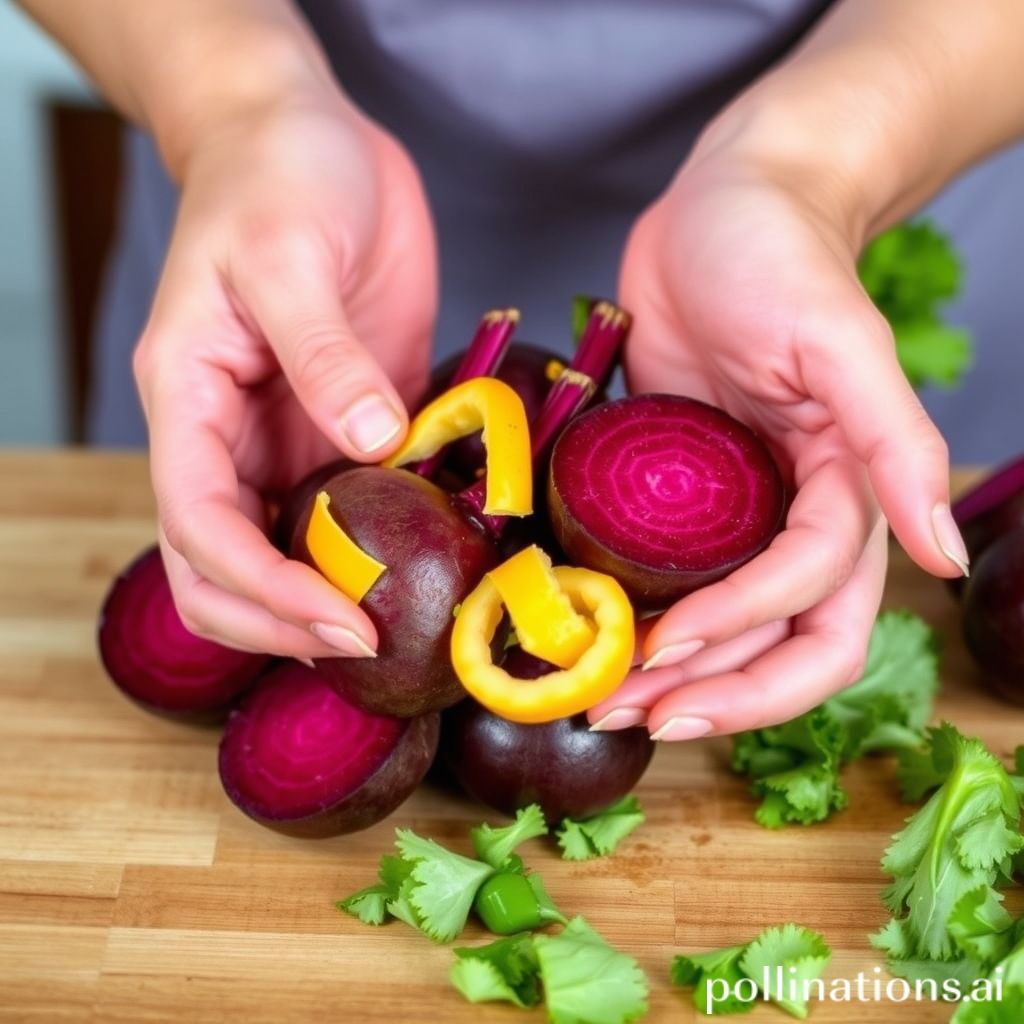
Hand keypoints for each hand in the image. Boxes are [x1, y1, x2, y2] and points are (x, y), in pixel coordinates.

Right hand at [133, 86, 436, 658]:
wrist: (307, 136)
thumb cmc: (277, 173)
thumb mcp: (292, 256)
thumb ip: (325, 357)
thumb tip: (373, 446)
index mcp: (188, 397)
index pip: (198, 525)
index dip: (262, 588)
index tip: (340, 623)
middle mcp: (225, 433)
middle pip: (222, 566)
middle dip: (282, 620)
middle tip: (369, 645)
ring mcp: (282, 435)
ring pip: (283, 550)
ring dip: (326, 598)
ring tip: (400, 624)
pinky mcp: (340, 423)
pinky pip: (350, 505)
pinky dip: (378, 545)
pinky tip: (429, 559)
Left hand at [589, 146, 966, 739]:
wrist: (721, 206)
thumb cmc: (781, 256)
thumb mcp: (839, 341)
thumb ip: (897, 443)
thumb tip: (944, 554)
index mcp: (846, 494)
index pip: (812, 604)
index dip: (744, 640)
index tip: (665, 652)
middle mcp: (791, 518)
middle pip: (777, 646)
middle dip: (712, 693)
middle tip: (628, 715)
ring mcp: (731, 513)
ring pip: (719, 629)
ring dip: (668, 677)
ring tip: (602, 700)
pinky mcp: (674, 494)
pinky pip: (661, 576)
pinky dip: (629, 616)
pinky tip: (582, 634)